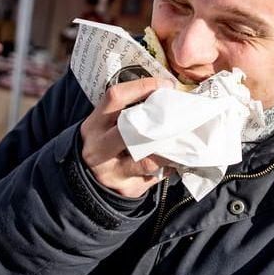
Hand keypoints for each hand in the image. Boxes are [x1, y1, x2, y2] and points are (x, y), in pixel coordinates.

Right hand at [79, 76, 167, 198]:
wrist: (89, 180)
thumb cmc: (106, 144)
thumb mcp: (106, 125)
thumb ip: (128, 112)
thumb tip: (167, 94)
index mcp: (94, 125)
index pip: (115, 98)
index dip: (142, 87)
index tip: (165, 85)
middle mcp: (98, 149)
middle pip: (129, 132)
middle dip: (158, 124)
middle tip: (179, 117)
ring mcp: (112, 173)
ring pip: (146, 160)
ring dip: (169, 149)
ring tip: (184, 139)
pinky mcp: (127, 189)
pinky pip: (156, 176)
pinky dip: (170, 166)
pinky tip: (176, 159)